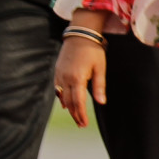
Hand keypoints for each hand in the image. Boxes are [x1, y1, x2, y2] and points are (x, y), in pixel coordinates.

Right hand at [52, 10, 110, 127]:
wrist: (80, 34)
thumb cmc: (93, 50)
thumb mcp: (100, 68)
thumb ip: (99, 86)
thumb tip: (101, 102)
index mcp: (77, 79)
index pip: (78, 102)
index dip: (81, 114)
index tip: (84, 124)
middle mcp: (65, 79)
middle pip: (69, 102)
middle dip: (75, 114)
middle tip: (81, 124)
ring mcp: (59, 75)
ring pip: (62, 96)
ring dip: (68, 107)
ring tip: (76, 116)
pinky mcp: (57, 71)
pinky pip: (57, 88)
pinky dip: (61, 97)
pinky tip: (65, 103)